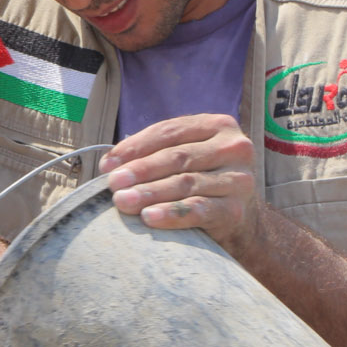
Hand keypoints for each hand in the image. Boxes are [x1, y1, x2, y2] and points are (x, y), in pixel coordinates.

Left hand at [99, 113, 262, 253]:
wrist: (239, 222)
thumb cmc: (202, 183)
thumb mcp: (185, 160)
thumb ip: (154, 153)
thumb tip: (109, 164)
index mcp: (218, 125)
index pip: (169, 132)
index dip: (135, 147)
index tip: (107, 165)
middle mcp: (234, 147)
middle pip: (178, 156)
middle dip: (140, 170)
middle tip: (113, 184)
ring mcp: (239, 179)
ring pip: (186, 183)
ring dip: (150, 192)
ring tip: (123, 201)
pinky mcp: (237, 209)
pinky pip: (200, 210)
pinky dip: (172, 213)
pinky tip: (150, 217)